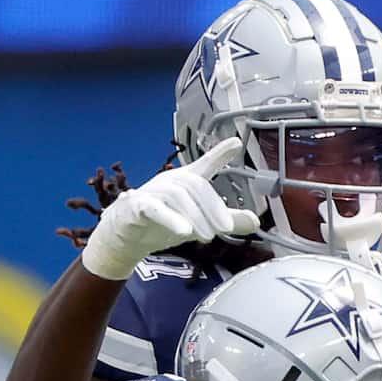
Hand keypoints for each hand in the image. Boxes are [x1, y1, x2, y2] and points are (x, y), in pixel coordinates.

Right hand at [79, 140, 260, 280]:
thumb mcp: (199, 224)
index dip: (219, 153)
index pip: (204, 165)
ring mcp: (152, 193)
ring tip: (208, 236)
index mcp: (186, 184)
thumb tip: (256, 221)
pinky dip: (170, 218)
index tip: (235, 143)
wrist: (125, 237)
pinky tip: (184, 231)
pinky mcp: (136, 207)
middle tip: (226, 229)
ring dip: (196, 216)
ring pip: (177, 195)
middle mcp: (170, 183)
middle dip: (213, 207)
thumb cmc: (162, 225)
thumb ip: (226, 222)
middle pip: (195, 185)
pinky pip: (153, 208)